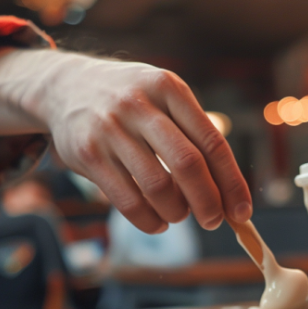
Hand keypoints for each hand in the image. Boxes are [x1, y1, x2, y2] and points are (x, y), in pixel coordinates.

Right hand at [0, 48, 251, 232]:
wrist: (64, 86)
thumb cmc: (131, 99)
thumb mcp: (163, 96)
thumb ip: (194, 134)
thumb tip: (229, 193)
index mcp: (168, 89)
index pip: (212, 143)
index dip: (231, 182)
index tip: (242, 211)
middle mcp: (139, 104)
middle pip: (187, 165)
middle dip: (208, 202)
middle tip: (214, 221)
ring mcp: (110, 128)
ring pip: (157, 186)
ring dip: (177, 212)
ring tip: (180, 215)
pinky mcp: (87, 154)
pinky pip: (127, 201)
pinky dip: (149, 221)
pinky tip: (158, 222)